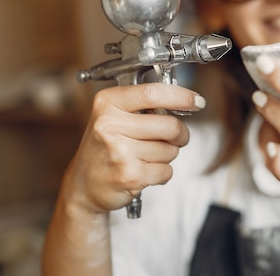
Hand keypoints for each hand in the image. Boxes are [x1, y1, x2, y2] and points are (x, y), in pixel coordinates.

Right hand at [61, 83, 204, 214]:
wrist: (83, 186)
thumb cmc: (104, 147)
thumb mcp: (113, 115)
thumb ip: (144, 104)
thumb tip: (186, 100)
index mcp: (107, 103)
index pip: (153, 93)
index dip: (182, 97)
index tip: (197, 101)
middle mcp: (110, 125)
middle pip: (170, 125)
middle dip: (180, 134)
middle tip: (174, 137)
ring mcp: (119, 152)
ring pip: (171, 150)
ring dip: (167, 155)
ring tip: (145, 156)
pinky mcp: (129, 176)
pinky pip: (166, 170)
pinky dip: (162, 172)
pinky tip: (143, 170)